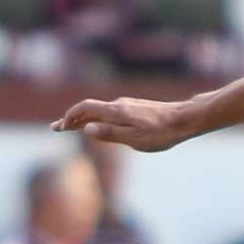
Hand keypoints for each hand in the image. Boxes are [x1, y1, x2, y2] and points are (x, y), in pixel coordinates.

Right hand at [52, 95, 198, 153]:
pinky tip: (99, 126)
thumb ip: (110, 134)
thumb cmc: (162, 133)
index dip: (71, 117)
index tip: (61, 127)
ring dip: (85, 119)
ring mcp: (128, 105)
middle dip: (73, 119)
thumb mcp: (134, 139)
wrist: (186, 120)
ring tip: (73, 128)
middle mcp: (120, 105)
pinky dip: (99, 119)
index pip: (85, 108)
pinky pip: (111, 113)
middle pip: (90, 109)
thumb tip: (87, 129)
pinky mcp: (137, 109)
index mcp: (117, 111)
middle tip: (57, 128)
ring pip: (101, 111)